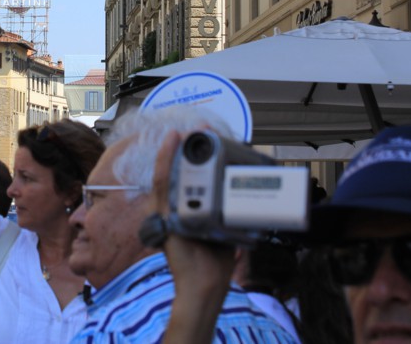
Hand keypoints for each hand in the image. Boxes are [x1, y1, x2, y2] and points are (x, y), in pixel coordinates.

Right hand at [153, 130, 234, 343]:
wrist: (204, 284)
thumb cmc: (214, 263)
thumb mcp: (225, 230)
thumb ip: (228, 212)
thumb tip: (247, 198)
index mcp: (190, 208)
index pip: (192, 175)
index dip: (198, 153)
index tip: (211, 135)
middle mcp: (177, 206)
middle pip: (183, 169)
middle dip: (193, 146)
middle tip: (204, 126)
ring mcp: (169, 208)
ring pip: (174, 170)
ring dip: (181, 146)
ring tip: (195, 128)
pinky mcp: (164, 212)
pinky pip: (164, 180)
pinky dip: (166, 158)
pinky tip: (173, 140)